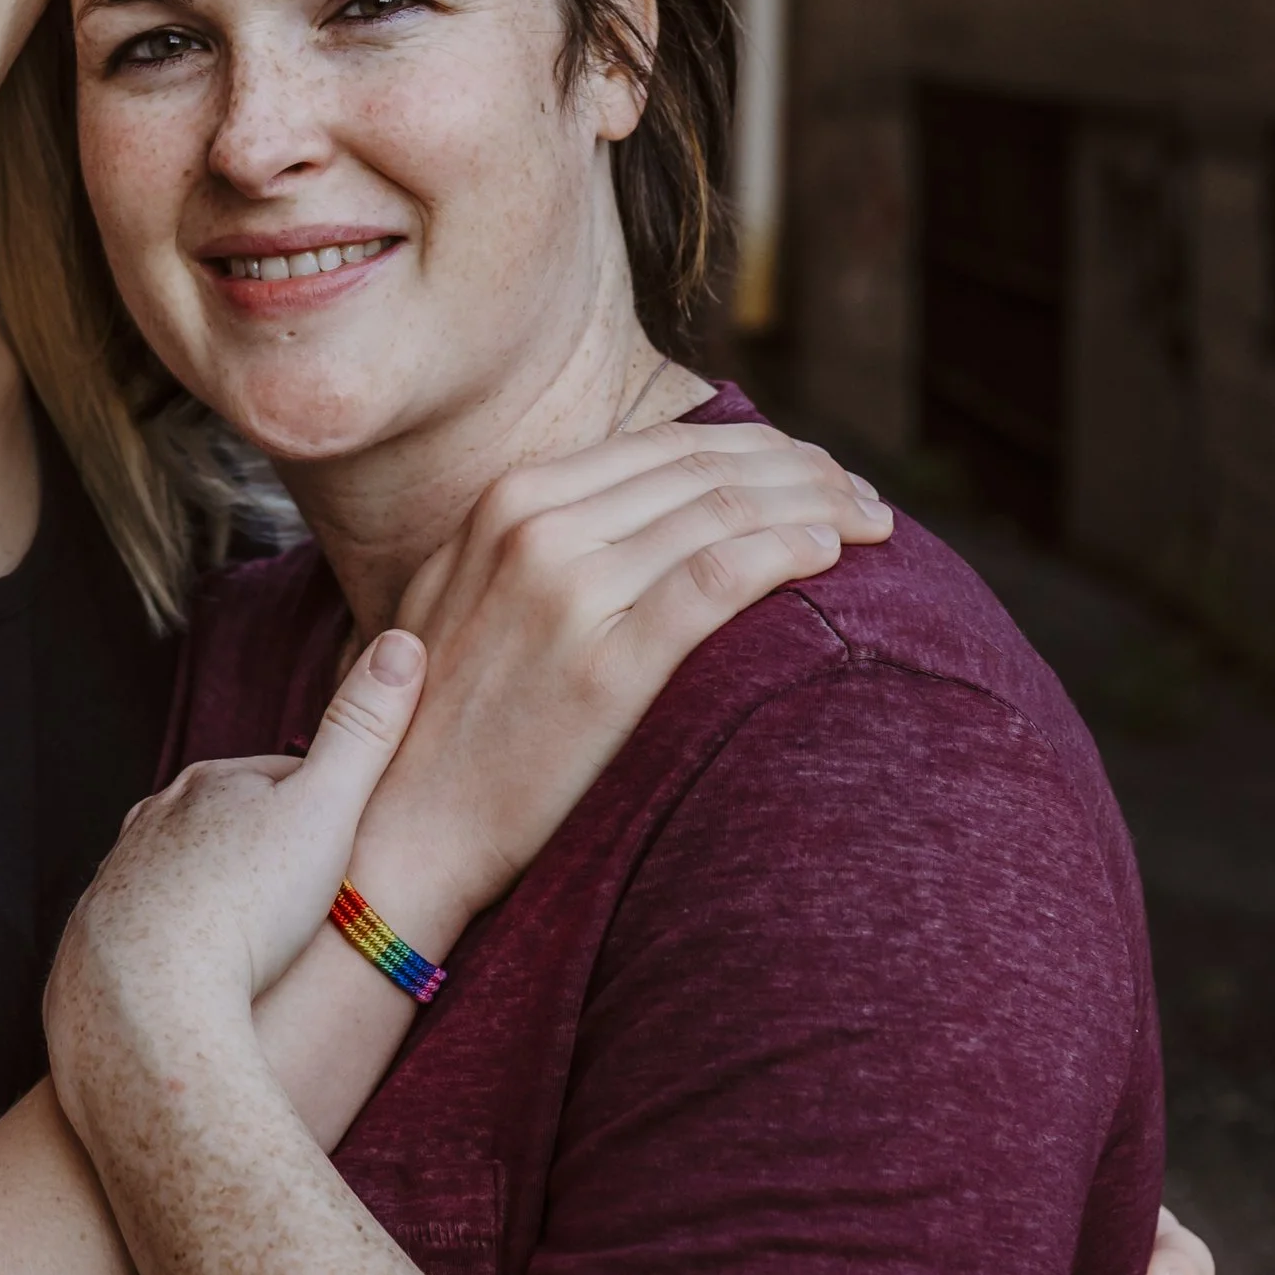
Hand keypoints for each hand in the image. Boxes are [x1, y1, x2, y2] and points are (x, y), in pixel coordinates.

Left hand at [47, 632, 428, 1146]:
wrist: (148, 1006)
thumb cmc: (247, 905)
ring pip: (183, 876)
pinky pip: (151, 936)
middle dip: (267, 846)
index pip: (281, 776)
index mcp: (210, 783)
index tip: (354, 833)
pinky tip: (207, 976)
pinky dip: (181, 947)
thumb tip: (405, 640)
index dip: (325, 802)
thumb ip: (364, 733)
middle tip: (316, 890)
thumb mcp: (327, 812)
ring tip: (262, 936)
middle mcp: (154, 822)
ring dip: (220, 897)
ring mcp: (120, 883)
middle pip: (225, 824)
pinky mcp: (97, 945)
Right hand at [353, 420, 893, 950]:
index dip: (757, 449)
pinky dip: (787, 551)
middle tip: (865, 495)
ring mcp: (571, 591)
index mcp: (507, 503)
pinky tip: (833, 553)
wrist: (402, 827)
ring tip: (872, 524)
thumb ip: (537, 539)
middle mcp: (537, 528)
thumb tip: (636, 510)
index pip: (664, 448)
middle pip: (707, 469)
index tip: (814, 470)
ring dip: (819, 504)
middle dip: (806, 470)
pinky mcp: (606, 664)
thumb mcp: (463, 593)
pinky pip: (720, 578)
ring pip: (726, 511)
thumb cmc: (438, 722)